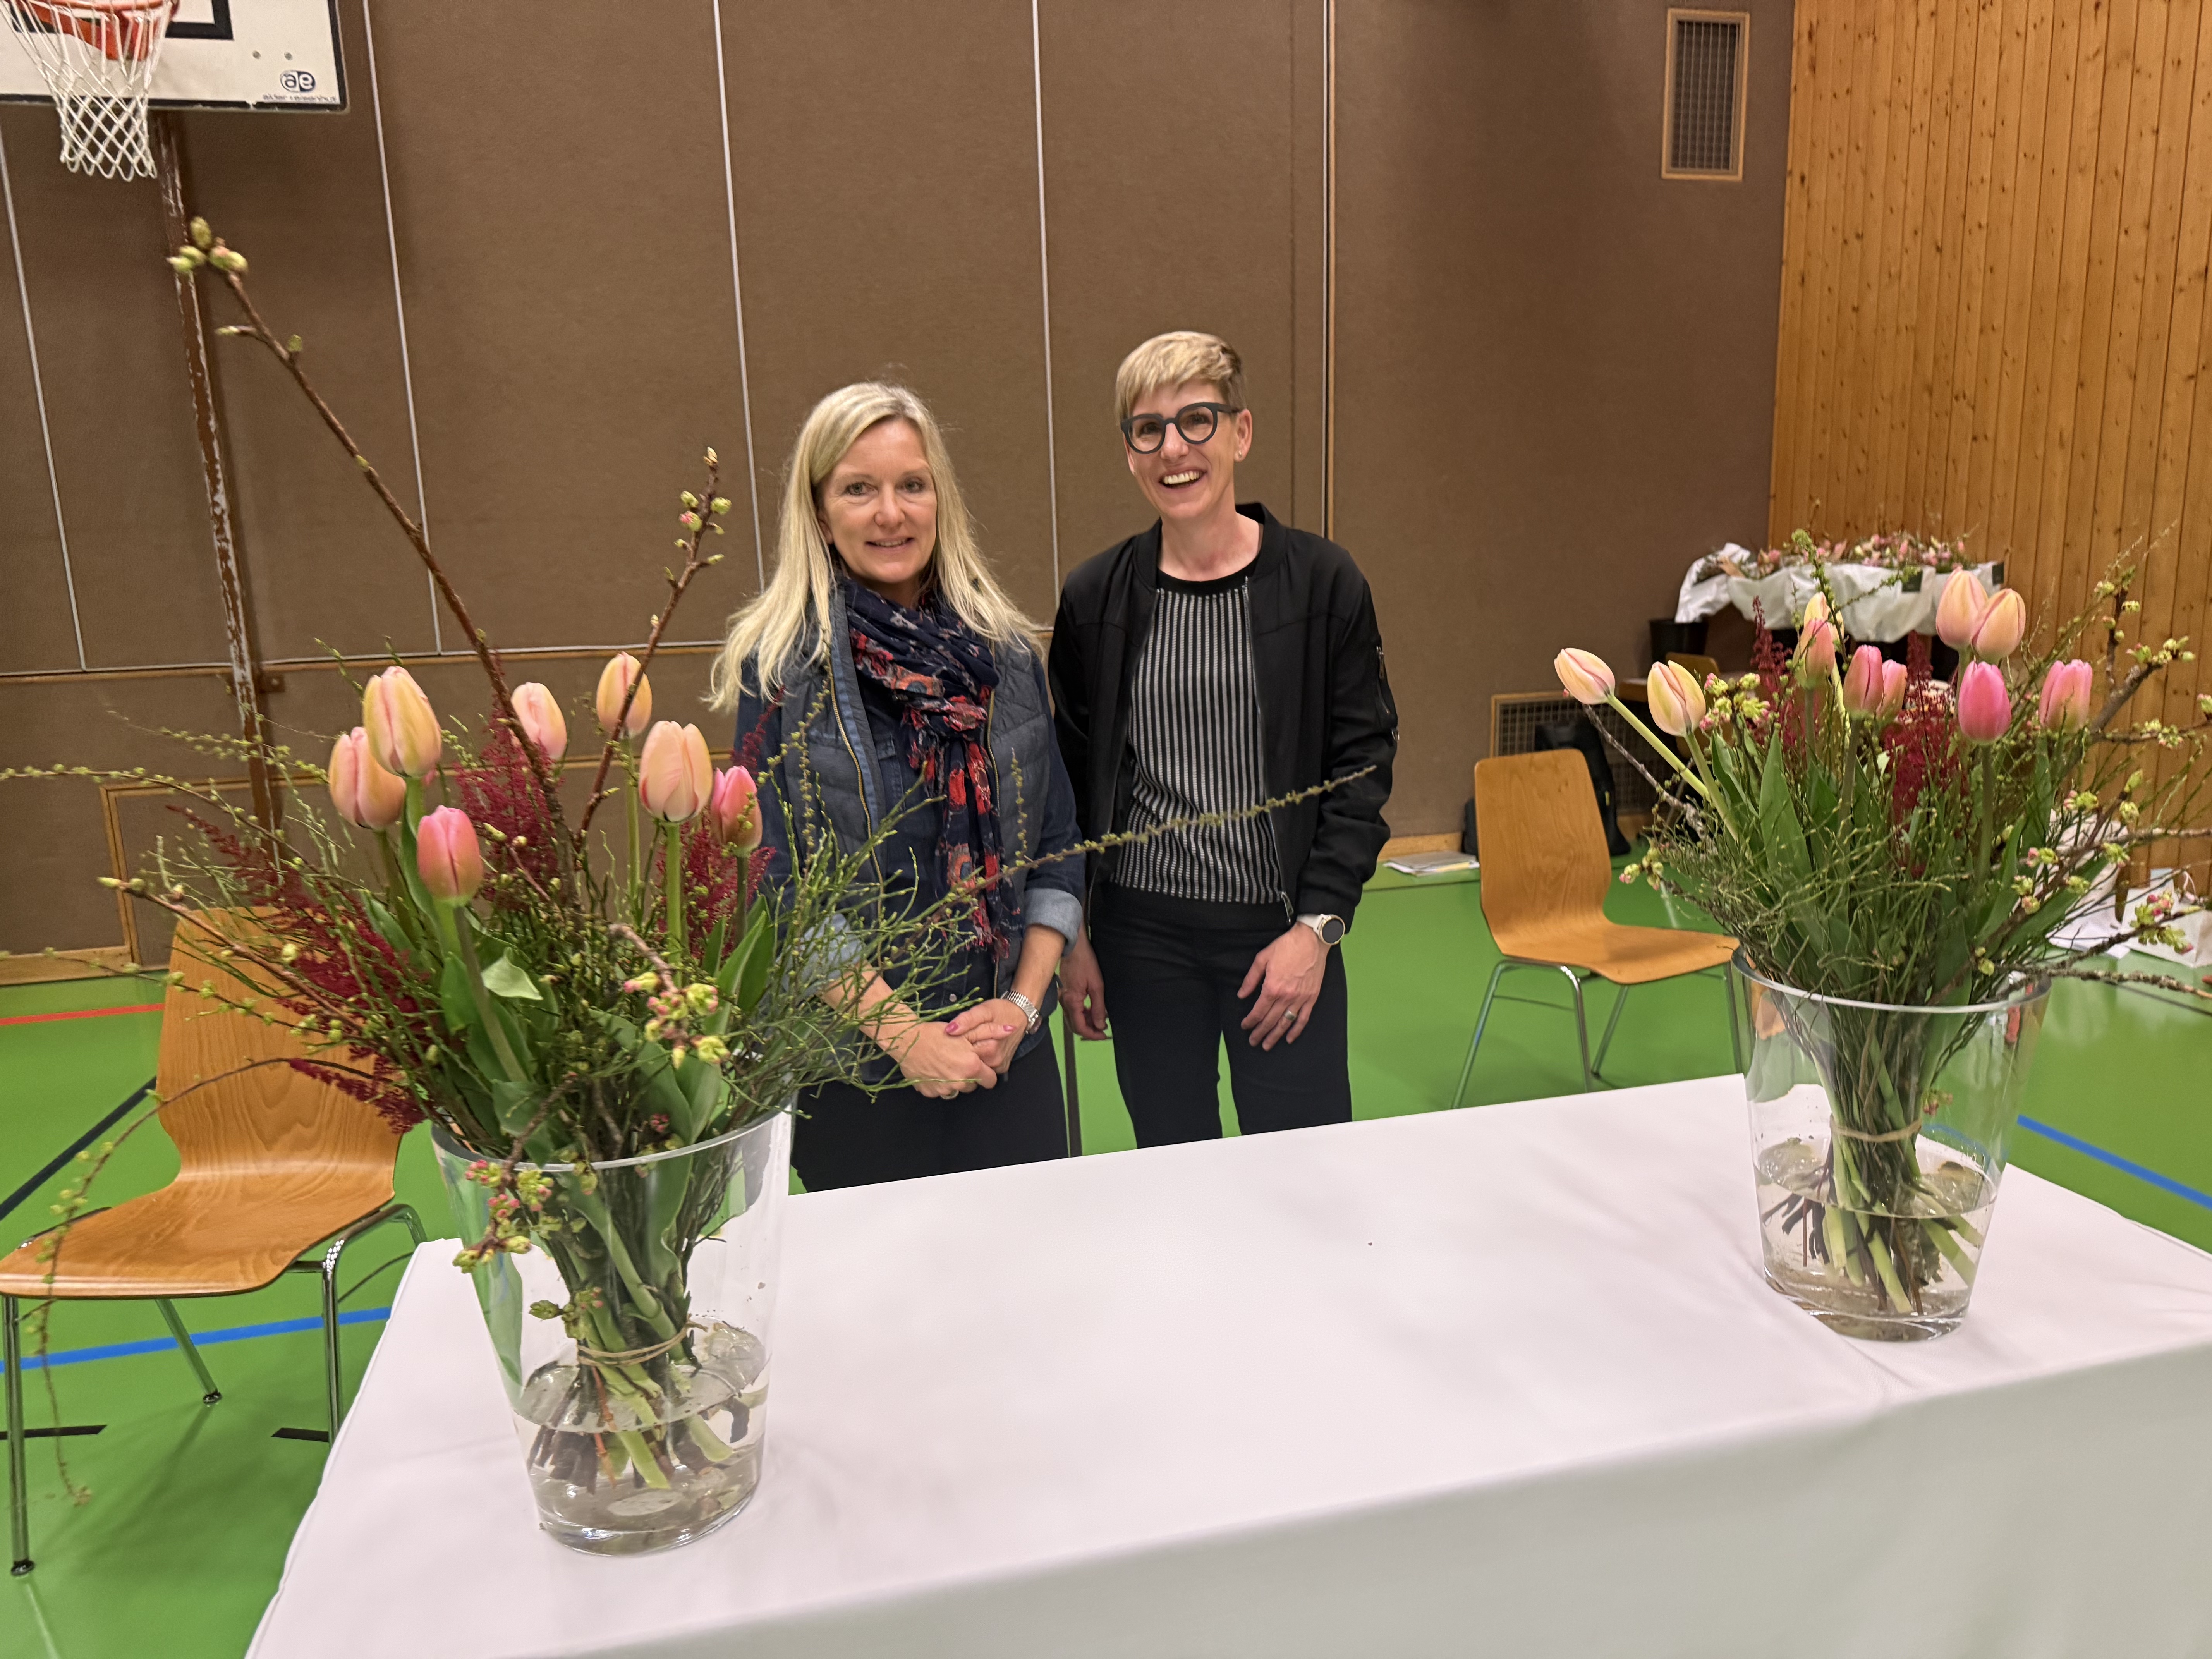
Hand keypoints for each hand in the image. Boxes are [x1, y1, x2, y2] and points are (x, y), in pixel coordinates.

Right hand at [884, 1021, 999, 1098]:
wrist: (906, 1039)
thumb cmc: (936, 1033)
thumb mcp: (967, 1030)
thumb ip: (991, 1032)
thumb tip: (1011, 1029)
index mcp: (972, 1067)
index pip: (990, 1080)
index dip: (986, 1072)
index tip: (978, 1064)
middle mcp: (960, 1082)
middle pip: (973, 1085)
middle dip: (969, 1074)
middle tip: (958, 1059)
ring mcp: (944, 1090)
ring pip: (956, 1089)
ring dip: (954, 1079)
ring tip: (944, 1062)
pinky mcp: (929, 1092)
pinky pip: (940, 1091)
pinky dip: (938, 1083)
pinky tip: (933, 1068)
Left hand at [947, 999, 1024, 1073]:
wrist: (1020, 1015)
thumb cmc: (1000, 1011)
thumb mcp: (983, 1010)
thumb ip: (967, 1020)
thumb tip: (950, 1030)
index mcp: (990, 1048)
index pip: (962, 1052)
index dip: (958, 1042)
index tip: (960, 1033)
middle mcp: (995, 1061)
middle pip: (969, 1060)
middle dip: (965, 1049)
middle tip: (968, 1035)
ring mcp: (999, 1066)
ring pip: (976, 1064)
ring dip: (972, 1054)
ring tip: (975, 1040)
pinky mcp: (1001, 1068)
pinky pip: (985, 1066)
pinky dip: (980, 1057)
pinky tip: (981, 1047)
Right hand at [1060, 929, 1109, 1038]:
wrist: (1074, 948)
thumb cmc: (1085, 962)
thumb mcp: (1097, 986)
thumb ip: (1098, 1008)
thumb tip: (1100, 1024)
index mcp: (1071, 1002)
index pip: (1080, 1027)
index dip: (1092, 1034)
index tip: (1103, 1035)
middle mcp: (1064, 1002)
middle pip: (1075, 1026)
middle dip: (1089, 1030)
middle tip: (1103, 1030)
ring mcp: (1063, 998)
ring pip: (1073, 1019)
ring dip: (1087, 1022)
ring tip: (1101, 1020)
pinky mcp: (1065, 994)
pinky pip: (1072, 1010)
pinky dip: (1083, 1014)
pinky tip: (1093, 1011)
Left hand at [1237, 925, 1325, 1050]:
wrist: (1311, 940)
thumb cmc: (1286, 946)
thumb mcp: (1262, 958)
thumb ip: (1251, 979)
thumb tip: (1241, 995)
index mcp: (1272, 987)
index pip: (1258, 1011)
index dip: (1250, 1021)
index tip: (1245, 1026)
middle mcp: (1286, 997)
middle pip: (1270, 1021)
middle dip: (1260, 1033)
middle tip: (1253, 1042)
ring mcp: (1300, 999)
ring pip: (1285, 1023)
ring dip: (1275, 1036)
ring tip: (1267, 1045)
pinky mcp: (1311, 997)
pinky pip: (1303, 1019)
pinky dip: (1296, 1030)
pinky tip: (1289, 1038)